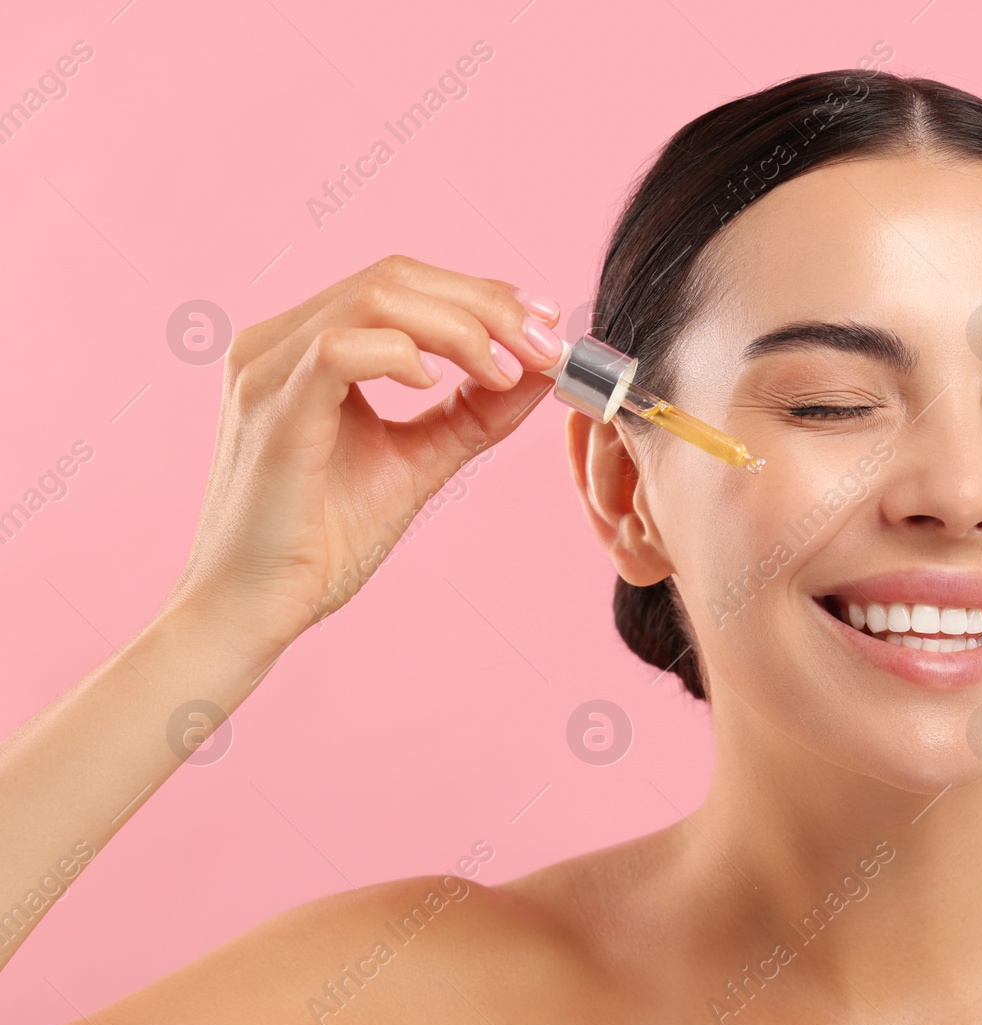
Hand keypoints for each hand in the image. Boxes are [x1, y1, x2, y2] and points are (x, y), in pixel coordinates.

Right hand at [162, 254, 565, 658]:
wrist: (253, 609)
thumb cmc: (322, 542)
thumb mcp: (419, 461)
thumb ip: (475, 414)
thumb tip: (541, 372)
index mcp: (304, 346)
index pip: (402, 284)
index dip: (481, 295)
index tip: (545, 326)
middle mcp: (277, 343)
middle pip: (395, 276)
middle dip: (485, 304)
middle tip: (544, 346)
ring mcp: (267, 371)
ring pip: (376, 298)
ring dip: (461, 327)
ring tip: (505, 371)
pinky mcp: (273, 411)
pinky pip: (342, 349)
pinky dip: (402, 354)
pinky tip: (435, 385)